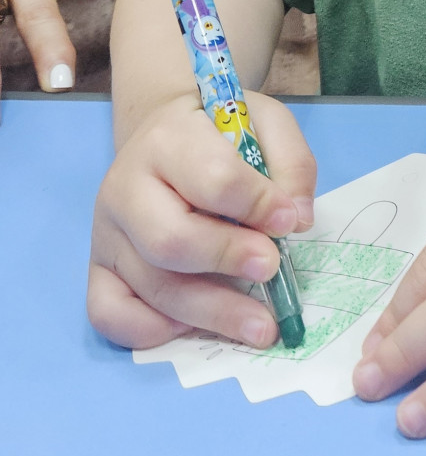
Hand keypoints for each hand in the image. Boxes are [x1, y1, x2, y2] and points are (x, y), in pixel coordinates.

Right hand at [88, 91, 315, 348]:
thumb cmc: (219, 132)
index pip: (212, 179)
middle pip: (171, 240)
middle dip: (228, 260)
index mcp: (169, 140)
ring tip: (260, 326)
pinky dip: (152, 331)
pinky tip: (194, 328)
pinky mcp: (99, 268)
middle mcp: (125, 187)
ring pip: (151, 285)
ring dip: (211, 313)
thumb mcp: (265, 123)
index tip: (289, 221)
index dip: (257, 205)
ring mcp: (106, 233)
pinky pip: (110, 314)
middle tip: (271, 269)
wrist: (163, 134)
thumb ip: (290, 164)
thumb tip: (298, 220)